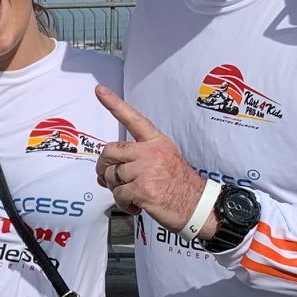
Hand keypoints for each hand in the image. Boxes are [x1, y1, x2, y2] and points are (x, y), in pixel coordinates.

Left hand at [93, 87, 208, 230]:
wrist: (198, 206)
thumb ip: (138, 158)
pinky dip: (123, 204)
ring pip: (111, 176)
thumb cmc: (179, 186)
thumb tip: (107, 169)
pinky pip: (118, 195)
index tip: (99, 89)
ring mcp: (146, 170)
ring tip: (131, 196)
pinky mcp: (143, 189)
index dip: (114, 104)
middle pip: (110, 151)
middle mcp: (151, 152)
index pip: (133, 119)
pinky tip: (137, 206)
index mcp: (157, 142)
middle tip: (106, 179)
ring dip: (116, 190)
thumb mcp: (164, 160)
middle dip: (103, 167)